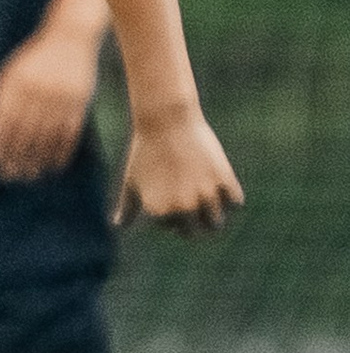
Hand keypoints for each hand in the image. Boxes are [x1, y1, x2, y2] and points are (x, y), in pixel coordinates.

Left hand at [0, 26, 101, 183]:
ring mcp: (59, 99)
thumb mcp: (11, 73)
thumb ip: (2, 101)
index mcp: (15, 85)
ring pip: (45, 137)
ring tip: (28, 174)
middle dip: (14, 157)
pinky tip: (52, 165)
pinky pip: (68, 134)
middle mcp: (36, 93)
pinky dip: (60, 152)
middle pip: (23, 133)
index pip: (3, 122)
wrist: (69, 38)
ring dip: (35, 159)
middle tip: (8, 176)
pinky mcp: (78, 103)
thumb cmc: (34, 59)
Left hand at [114, 106, 242, 235]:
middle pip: (196, 232)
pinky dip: (230, 198)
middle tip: (191, 204)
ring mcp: (205, 196)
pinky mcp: (224, 180)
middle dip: (194, 222)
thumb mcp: (132, 180)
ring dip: (212, 215)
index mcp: (160, 213)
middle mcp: (184, 208)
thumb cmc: (145, 149)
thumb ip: (128, 207)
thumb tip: (117, 225)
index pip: (174, 228)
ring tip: (206, 199)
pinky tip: (220, 185)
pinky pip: (235, 203)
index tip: (169, 196)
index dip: (173, 216)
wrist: (165, 120)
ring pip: (216, 223)